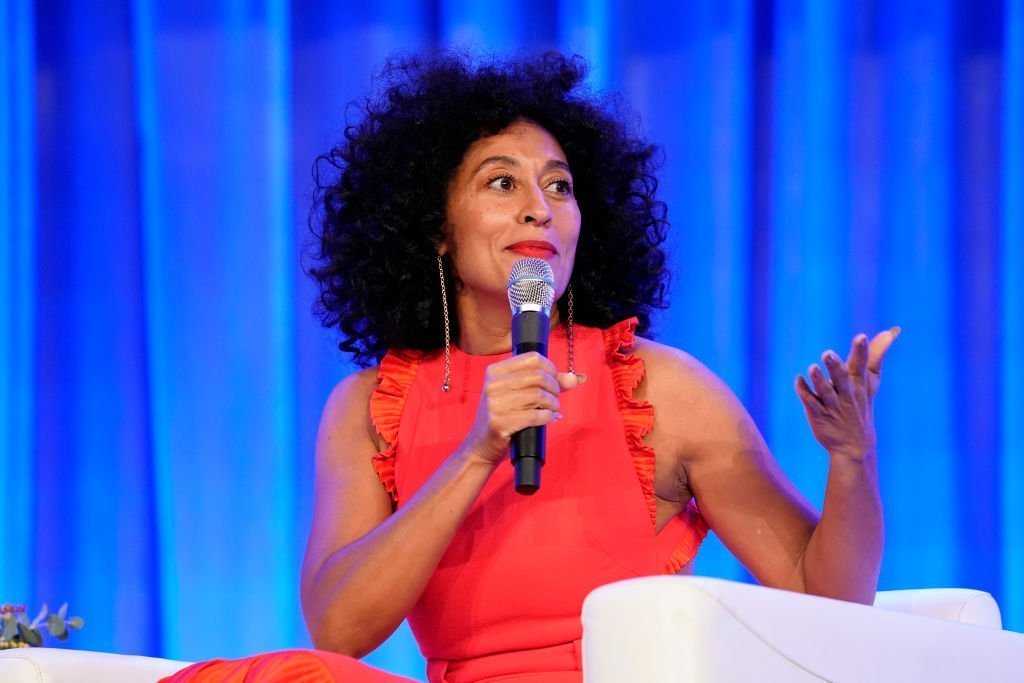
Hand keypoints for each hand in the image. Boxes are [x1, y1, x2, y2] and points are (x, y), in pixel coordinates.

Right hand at [462, 352, 582, 465]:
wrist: (482, 446)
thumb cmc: (503, 417)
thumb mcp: (519, 395)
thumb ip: (547, 384)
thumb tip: (574, 379)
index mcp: (495, 371)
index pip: (532, 358)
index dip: (551, 368)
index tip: (554, 380)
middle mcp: (492, 384)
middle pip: (538, 376)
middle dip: (554, 387)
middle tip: (555, 398)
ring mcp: (494, 404)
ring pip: (538, 395)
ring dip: (552, 403)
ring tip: (553, 409)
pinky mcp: (499, 422)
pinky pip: (534, 415)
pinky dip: (547, 417)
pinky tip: (549, 418)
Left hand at [794, 328, 899, 461]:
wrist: (854, 444)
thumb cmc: (861, 404)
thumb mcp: (870, 381)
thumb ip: (876, 355)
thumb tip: (891, 331)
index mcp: (859, 383)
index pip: (861, 365)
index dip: (861, 351)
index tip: (860, 337)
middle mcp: (846, 393)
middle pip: (842, 378)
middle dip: (835, 366)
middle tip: (827, 353)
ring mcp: (832, 405)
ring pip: (825, 391)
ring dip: (818, 380)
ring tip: (812, 368)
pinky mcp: (818, 414)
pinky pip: (810, 402)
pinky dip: (803, 391)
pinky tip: (798, 379)